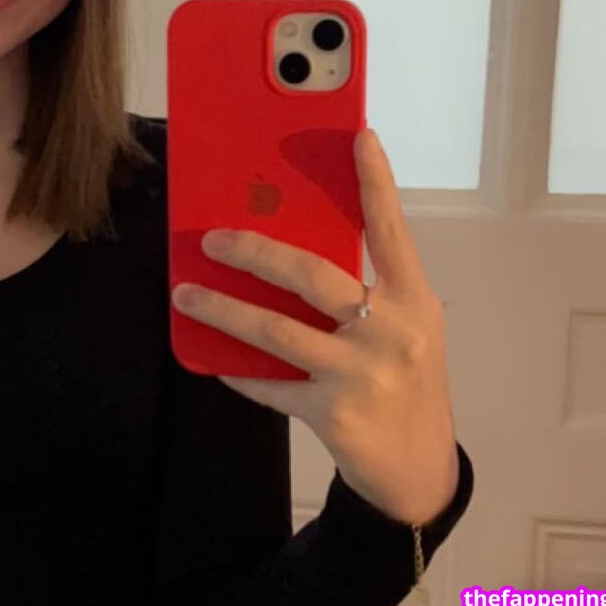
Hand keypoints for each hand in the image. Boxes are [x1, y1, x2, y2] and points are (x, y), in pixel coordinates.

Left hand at [171, 128, 458, 525]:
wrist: (420, 469)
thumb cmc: (405, 377)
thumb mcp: (402, 327)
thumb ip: (364, 289)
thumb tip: (288, 247)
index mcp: (414, 301)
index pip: (392, 231)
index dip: (377, 183)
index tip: (359, 136)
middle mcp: (392, 332)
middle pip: (311, 276)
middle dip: (254, 251)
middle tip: (211, 239)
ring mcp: (362, 375)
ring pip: (275, 330)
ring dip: (222, 309)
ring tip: (185, 294)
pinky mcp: (333, 414)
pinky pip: (270, 384)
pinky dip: (239, 370)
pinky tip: (214, 359)